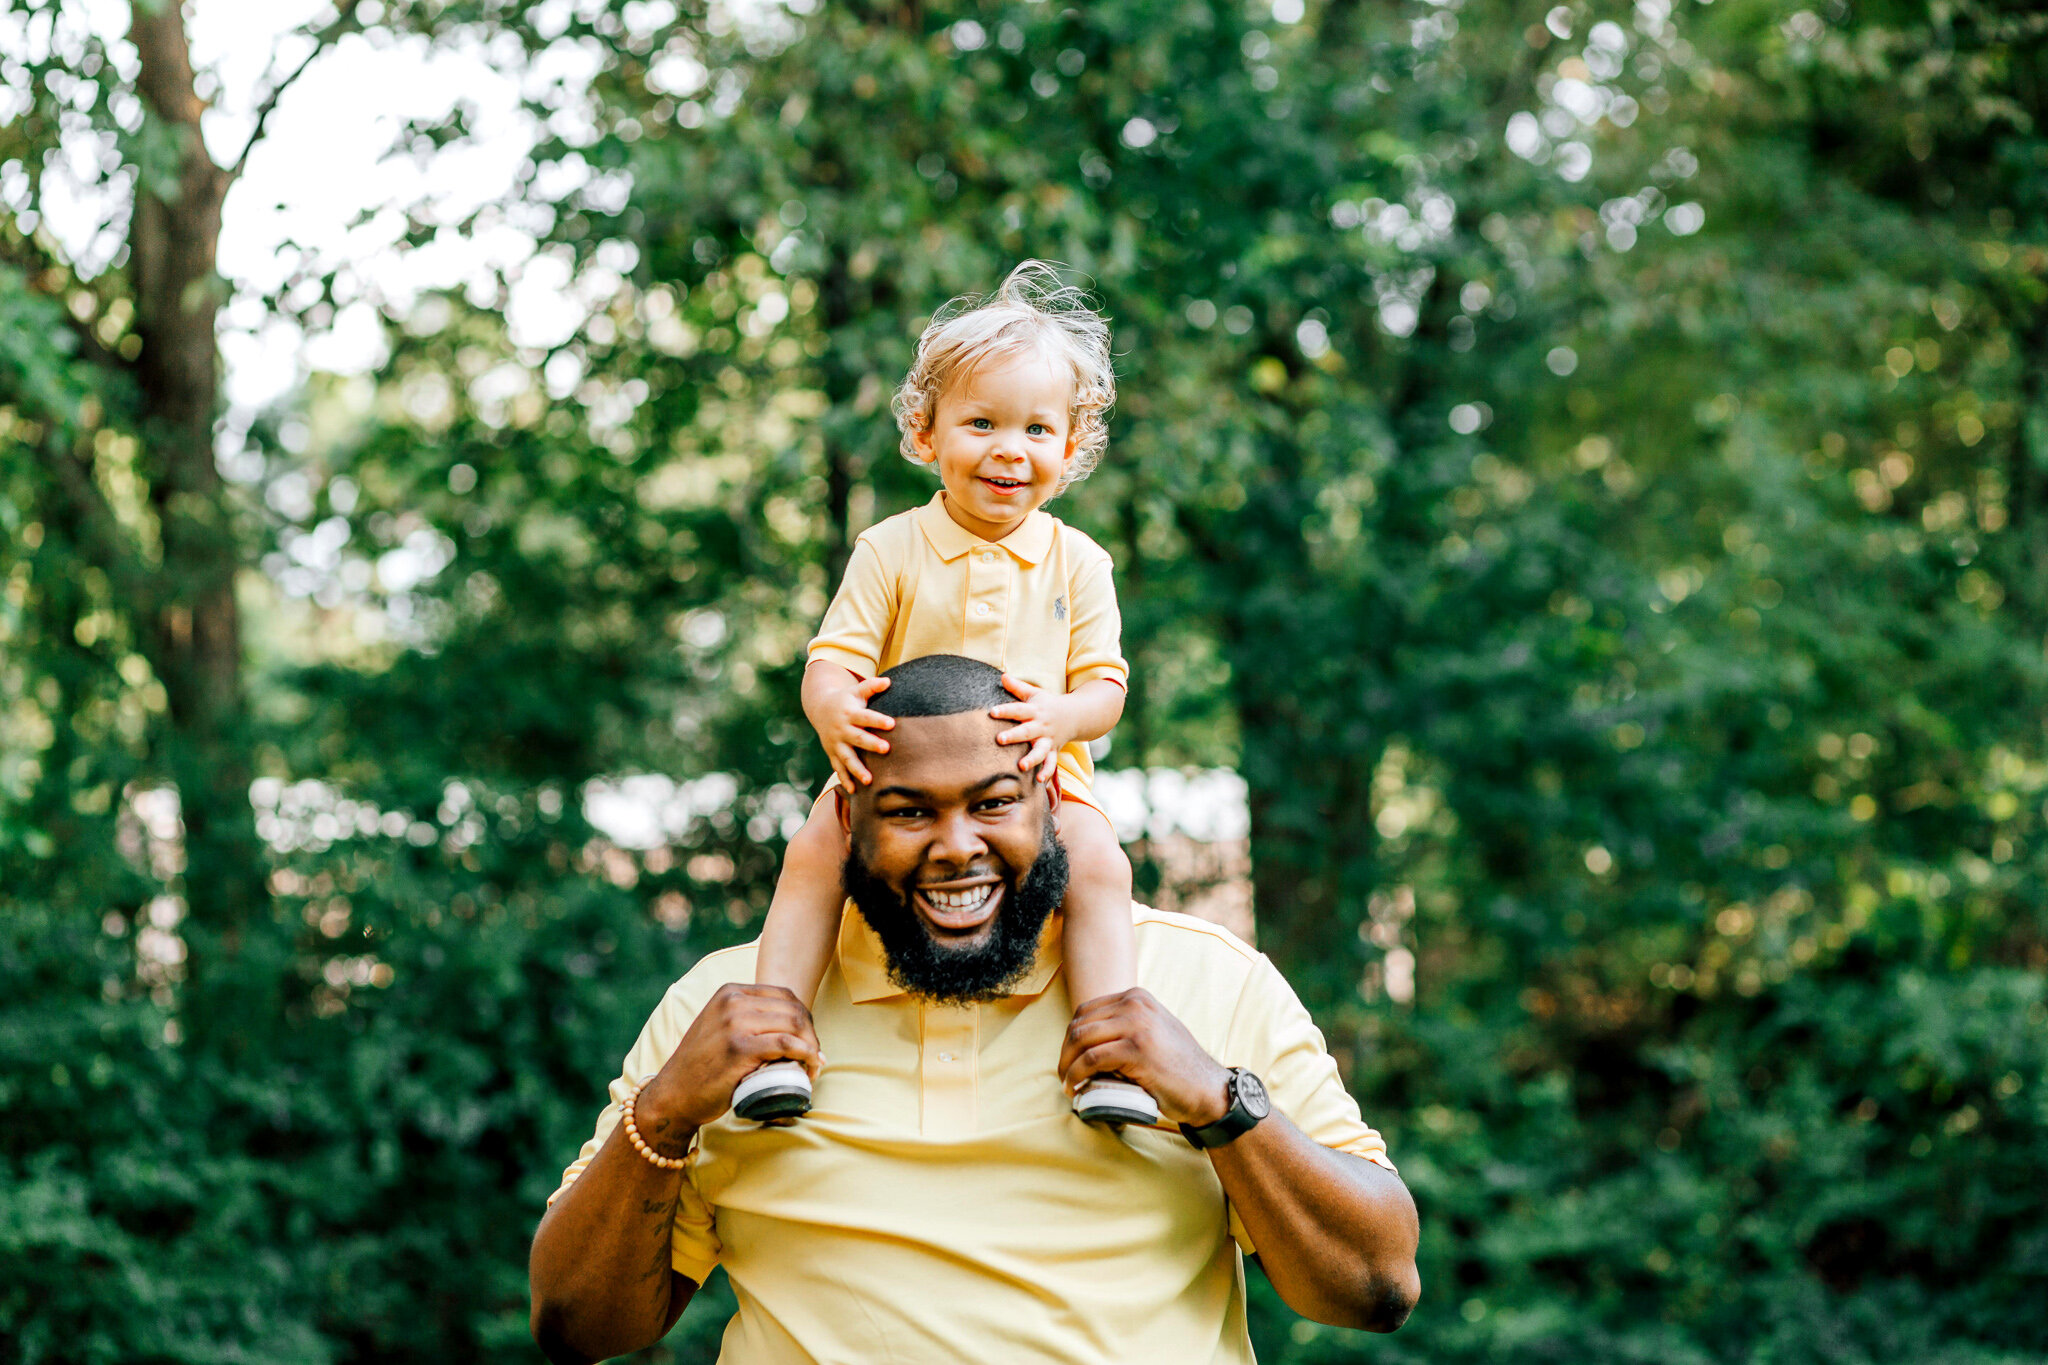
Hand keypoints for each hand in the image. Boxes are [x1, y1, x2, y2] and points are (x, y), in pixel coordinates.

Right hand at [632, 984, 822, 1147]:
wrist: (673, 1095)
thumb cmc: (701, 1067)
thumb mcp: (719, 1026)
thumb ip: (744, 1016)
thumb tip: (789, 1022)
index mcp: (730, 992)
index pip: (785, 995)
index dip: (804, 1018)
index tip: (808, 1041)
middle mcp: (732, 1002)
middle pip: (793, 1009)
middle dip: (811, 1033)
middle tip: (814, 1058)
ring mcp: (734, 1023)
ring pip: (793, 1024)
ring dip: (811, 1046)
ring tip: (812, 1066)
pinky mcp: (739, 1048)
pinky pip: (785, 1043)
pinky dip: (805, 1053)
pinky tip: (810, 1065)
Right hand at [814, 674, 893, 786]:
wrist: (820, 708)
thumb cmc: (846, 699)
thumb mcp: (856, 691)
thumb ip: (872, 686)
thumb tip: (889, 681)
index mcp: (850, 713)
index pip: (866, 717)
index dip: (878, 720)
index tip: (892, 723)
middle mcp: (842, 730)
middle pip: (858, 738)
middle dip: (871, 744)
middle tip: (887, 749)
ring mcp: (836, 743)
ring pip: (847, 758)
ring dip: (857, 769)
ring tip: (870, 780)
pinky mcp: (833, 754)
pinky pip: (838, 768)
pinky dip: (845, 779)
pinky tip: (854, 791)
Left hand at [990, 673, 1070, 782]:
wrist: (1076, 715)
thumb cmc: (1049, 704)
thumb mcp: (1035, 693)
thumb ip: (1018, 687)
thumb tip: (1002, 675)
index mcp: (1035, 711)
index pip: (1018, 710)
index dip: (1005, 711)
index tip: (992, 712)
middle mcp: (1042, 726)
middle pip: (1027, 731)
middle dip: (1015, 736)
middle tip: (1000, 739)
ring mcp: (1049, 740)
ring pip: (1041, 750)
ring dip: (1032, 758)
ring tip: (1021, 766)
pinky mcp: (1054, 751)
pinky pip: (1051, 763)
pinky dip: (1047, 772)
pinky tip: (1039, 780)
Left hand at [1058, 989, 1234, 1127]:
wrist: (1208, 1089)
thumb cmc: (1178, 1067)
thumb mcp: (1152, 1032)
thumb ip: (1125, 1026)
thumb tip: (1086, 1040)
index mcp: (1137, 998)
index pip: (1087, 1011)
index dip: (1071, 1037)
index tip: (1068, 1059)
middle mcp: (1135, 1005)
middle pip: (1080, 1024)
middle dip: (1065, 1052)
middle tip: (1064, 1075)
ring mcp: (1136, 1025)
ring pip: (1081, 1039)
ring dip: (1067, 1064)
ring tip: (1067, 1084)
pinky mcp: (1136, 1049)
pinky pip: (1091, 1058)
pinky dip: (1077, 1074)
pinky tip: (1075, 1087)